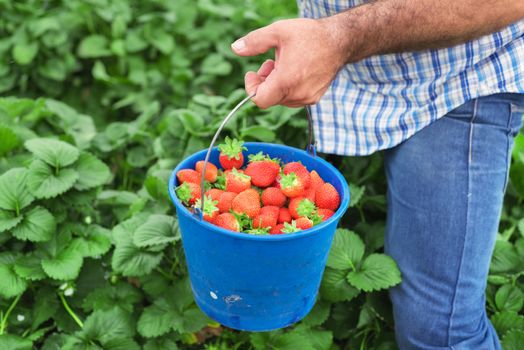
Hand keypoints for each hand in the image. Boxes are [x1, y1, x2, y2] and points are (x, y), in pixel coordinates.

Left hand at [231, 18, 348, 108]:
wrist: (339, 41)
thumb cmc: (309, 35)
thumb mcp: (278, 32)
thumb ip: (254, 42)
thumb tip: (234, 48)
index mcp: (286, 80)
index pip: (259, 99)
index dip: (251, 88)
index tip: (252, 73)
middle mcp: (298, 94)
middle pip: (270, 98)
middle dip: (264, 82)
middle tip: (270, 63)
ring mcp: (307, 98)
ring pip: (281, 98)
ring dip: (277, 84)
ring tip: (284, 64)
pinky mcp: (315, 98)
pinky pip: (294, 98)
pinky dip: (289, 87)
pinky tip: (295, 70)